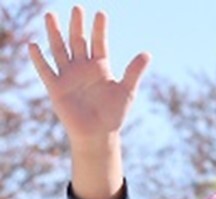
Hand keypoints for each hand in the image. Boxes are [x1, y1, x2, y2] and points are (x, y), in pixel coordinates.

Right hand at [29, 9, 147, 148]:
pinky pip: (45, 70)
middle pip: (78, 41)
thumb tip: (147, 53)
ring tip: (51, 16)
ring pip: (59, 49)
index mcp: (100, 66)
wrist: (98, 134)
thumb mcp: (126, 91)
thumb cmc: (113, 114)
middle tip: (77, 8)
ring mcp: (68, 75)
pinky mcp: (56, 87)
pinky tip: (33, 45)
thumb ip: (134, 72)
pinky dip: (39, 59)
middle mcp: (82, 67)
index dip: (99, 29)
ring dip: (55, 33)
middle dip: (77, 26)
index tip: (101, 14)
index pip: (99, 43)